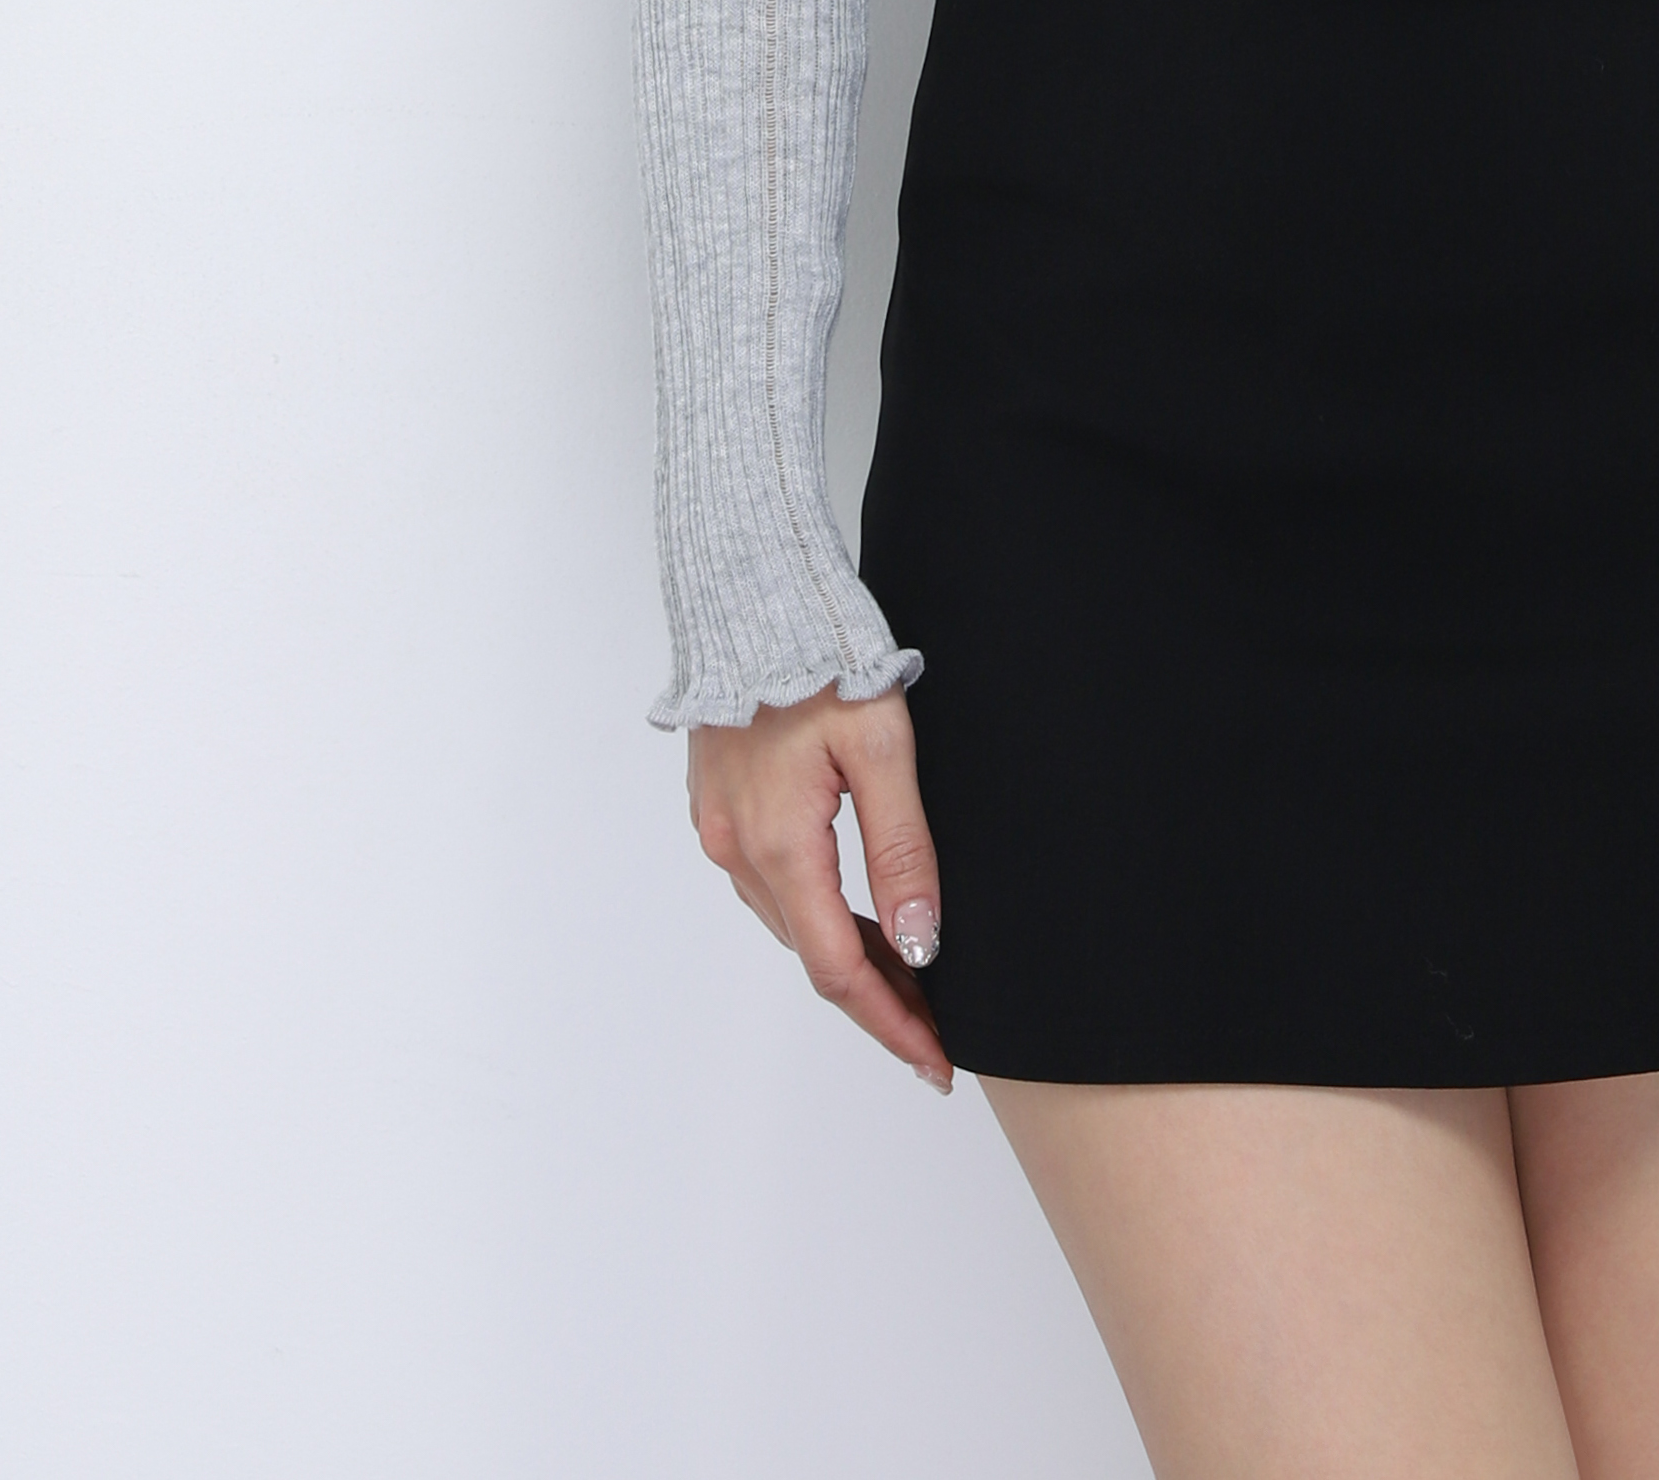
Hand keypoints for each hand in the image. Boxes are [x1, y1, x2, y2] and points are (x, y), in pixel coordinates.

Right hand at [685, 681, 953, 1090]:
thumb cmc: (822, 659)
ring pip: (792, 922)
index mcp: (779, 844)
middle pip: (814, 954)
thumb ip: (902, 850)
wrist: (753, 595)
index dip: (891, 1023)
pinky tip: (856, 915)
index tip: (936, 1063)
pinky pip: (773, 887)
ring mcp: (721, 830)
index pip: (838, 969)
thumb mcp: (883, 749)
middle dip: (879, 999)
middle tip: (939, 1030)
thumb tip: (919, 944)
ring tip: (911, 980)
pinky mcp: (720, 807)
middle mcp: (738, 850)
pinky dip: (819, 915)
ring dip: (848, 958)